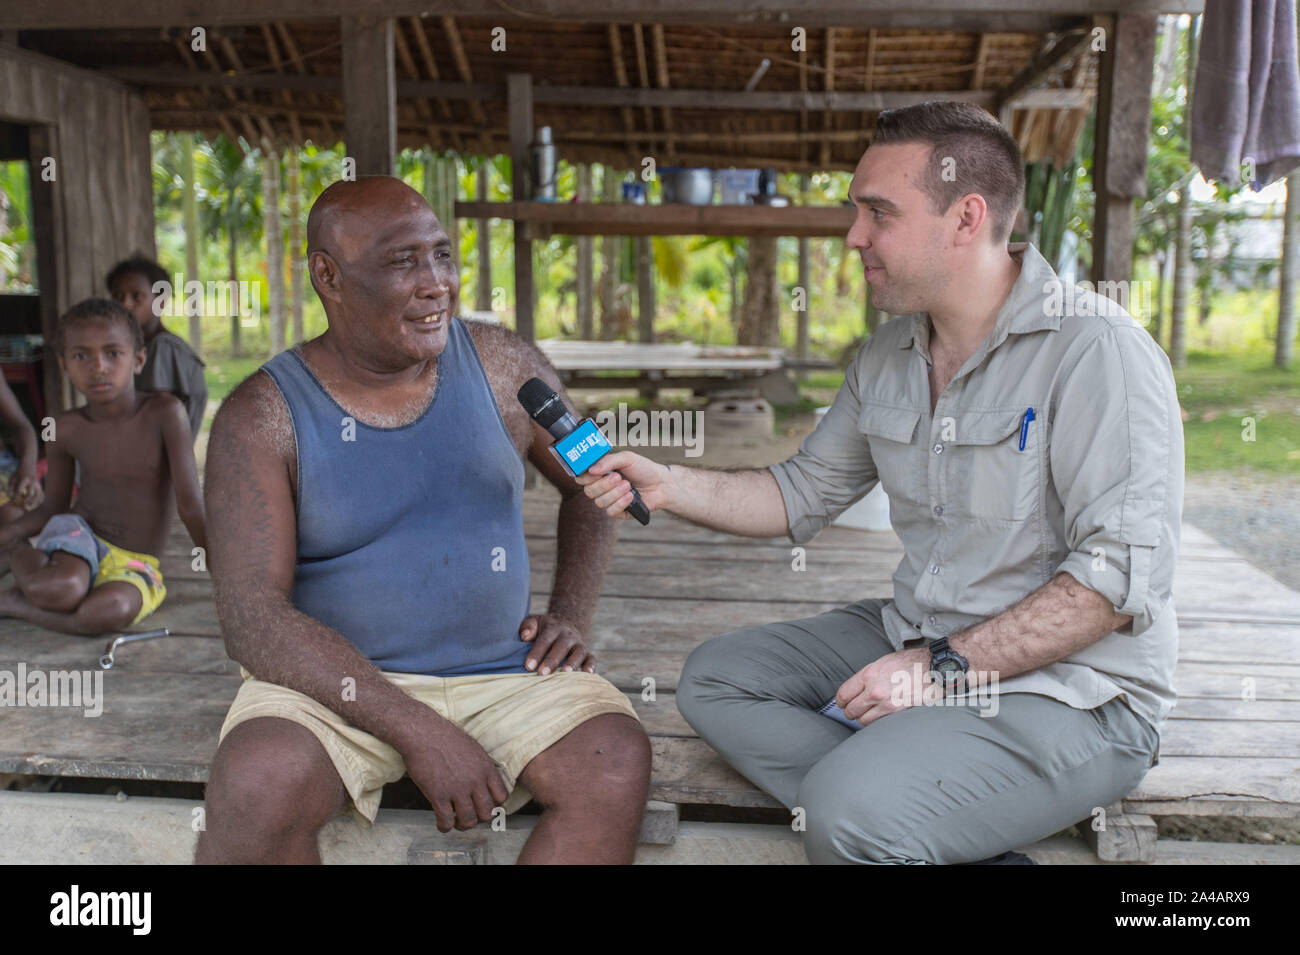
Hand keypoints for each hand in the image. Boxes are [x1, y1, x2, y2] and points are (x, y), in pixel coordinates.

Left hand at [12, 468, 40, 509]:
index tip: (13, 499)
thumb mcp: (12, 479)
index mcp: (25, 479)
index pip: (20, 490)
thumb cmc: (19, 475)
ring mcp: (38, 485)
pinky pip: (42, 497)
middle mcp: (33, 483)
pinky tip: (34, 505)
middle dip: (25, 501)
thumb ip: (10, 488)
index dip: (16, 496)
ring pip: (38, 496)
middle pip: (31, 494)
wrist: (28, 469)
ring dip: (33, 503)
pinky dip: (39, 502)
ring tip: (28, 507)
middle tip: (21, 505)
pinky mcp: (41, 488)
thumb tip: (11, 498)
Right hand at [402, 712, 509, 832]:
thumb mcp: (473, 749)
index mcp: (486, 768)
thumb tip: (483, 781)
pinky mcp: (438, 795)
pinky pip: (446, 821)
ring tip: (455, 821)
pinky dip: (444, 827)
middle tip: (469, 815)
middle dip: (478, 818)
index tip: (483, 805)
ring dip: (462, 825)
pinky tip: (441, 823)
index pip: (502, 797)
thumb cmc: (445, 737)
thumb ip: (480, 767)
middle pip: (487, 813)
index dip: (493, 805)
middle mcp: (475, 781)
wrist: (423, 733)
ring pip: (469, 821)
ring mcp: (457, 789)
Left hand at [519, 613, 593, 673]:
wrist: (567, 624)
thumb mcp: (535, 622)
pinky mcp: (587, 654)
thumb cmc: (545, 629)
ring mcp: (579, 645)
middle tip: (542, 674)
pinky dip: (591, 666)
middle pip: (561, 647)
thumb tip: (525, 636)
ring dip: (572, 663)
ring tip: (565, 674)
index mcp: (553, 629)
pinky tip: (587, 675)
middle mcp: (568, 636)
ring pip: (578, 653)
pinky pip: (592, 659)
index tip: (529, 666)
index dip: (536, 653)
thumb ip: (528, 626)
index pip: (544, 640)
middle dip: (551, 661)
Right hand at [574, 451, 669, 518]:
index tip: (594, 473)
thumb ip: (608, 461)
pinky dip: (621, 502)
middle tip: (618, 477)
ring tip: (629, 485)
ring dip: (615, 493)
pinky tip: (632, 496)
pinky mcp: (619, 512)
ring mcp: (610, 500)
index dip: (584, 476)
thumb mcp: (627, 458)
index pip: (582, 477)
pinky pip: (611, 511)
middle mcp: (602, 488)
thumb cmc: (644, 469)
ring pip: (600, 502)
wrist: (661, 483)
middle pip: (589, 491)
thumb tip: (591, 469)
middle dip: (604, 484)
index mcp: (600, 473)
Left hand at [835, 648, 939, 726]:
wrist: (934, 668)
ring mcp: (885, 702)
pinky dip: (876, 723)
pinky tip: (879, 717)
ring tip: (866, 715)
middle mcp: (874, 689)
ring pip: (862, 720)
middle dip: (850, 712)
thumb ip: (868, 676)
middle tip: (853, 711)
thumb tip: (857, 689)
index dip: (841, 701)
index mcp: (868, 674)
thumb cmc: (910, 663)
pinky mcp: (897, 712)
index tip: (843, 703)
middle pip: (850, 710)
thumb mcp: (884, 663)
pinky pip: (878, 723)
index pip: (843, 694)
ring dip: (862, 719)